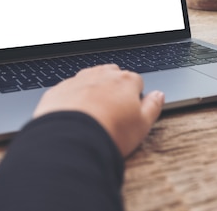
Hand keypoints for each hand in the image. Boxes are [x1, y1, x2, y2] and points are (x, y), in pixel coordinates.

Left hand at [32, 64, 163, 156]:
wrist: (71, 140)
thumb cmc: (109, 133)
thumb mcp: (142, 125)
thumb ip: (153, 107)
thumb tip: (159, 95)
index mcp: (125, 81)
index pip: (136, 81)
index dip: (135, 96)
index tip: (131, 110)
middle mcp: (101, 75)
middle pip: (112, 75)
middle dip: (113, 88)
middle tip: (113, 112)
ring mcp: (77, 80)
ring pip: (89, 79)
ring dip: (92, 90)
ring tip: (92, 114)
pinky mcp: (57, 90)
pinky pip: (68, 90)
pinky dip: (71, 99)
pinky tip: (72, 116)